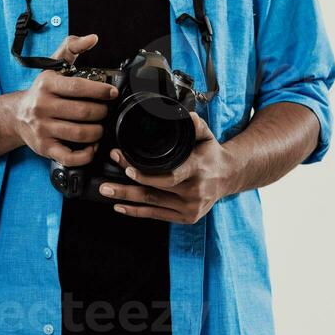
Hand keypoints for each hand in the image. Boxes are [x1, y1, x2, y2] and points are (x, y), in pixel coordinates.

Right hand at [14, 33, 117, 165]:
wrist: (16, 116)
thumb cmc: (42, 91)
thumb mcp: (53, 65)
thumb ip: (72, 47)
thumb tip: (93, 38)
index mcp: (46, 84)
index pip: (78, 88)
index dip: (100, 91)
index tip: (112, 94)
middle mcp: (41, 106)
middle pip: (83, 113)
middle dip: (101, 113)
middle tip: (106, 112)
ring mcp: (42, 129)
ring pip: (80, 134)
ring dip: (97, 132)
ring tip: (100, 127)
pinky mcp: (44, 148)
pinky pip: (70, 156)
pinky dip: (86, 154)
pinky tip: (91, 146)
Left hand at [99, 111, 235, 222]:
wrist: (228, 177)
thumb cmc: (211, 154)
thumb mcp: (207, 136)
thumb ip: (196, 125)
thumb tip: (184, 116)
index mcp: (198, 169)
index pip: (168, 174)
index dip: (145, 174)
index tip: (126, 166)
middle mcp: (195, 191)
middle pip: (155, 190)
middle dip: (127, 184)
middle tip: (106, 180)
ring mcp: (191, 208)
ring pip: (152, 203)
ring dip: (126, 198)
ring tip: (106, 191)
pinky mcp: (186, 218)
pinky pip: (157, 215)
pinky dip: (136, 212)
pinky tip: (120, 206)